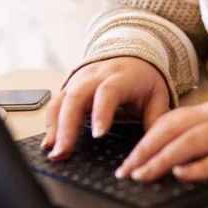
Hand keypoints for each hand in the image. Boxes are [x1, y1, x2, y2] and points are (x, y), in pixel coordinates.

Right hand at [41, 57, 169, 160]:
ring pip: (62, 100)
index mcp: (120, 77)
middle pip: (77, 96)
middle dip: (68, 126)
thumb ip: (156, 118)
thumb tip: (155, 145)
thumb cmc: (143, 78)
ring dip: (55, 127)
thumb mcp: (157, 94)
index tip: (98, 135)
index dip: (102, 112)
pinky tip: (49, 143)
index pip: (108, 91)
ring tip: (55, 153)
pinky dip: (51, 123)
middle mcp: (96, 75)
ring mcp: (80, 79)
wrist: (132, 55)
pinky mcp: (70, 86)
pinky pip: (56, 103)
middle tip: (64, 152)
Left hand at [115, 87, 207, 182]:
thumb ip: (198, 125)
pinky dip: (200, 166)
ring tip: (144, 174)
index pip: (169, 121)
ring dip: (164, 159)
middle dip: (146, 151)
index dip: (145, 139)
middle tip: (127, 171)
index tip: (128, 159)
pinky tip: (183, 173)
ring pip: (192, 142)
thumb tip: (166, 142)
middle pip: (174, 130)